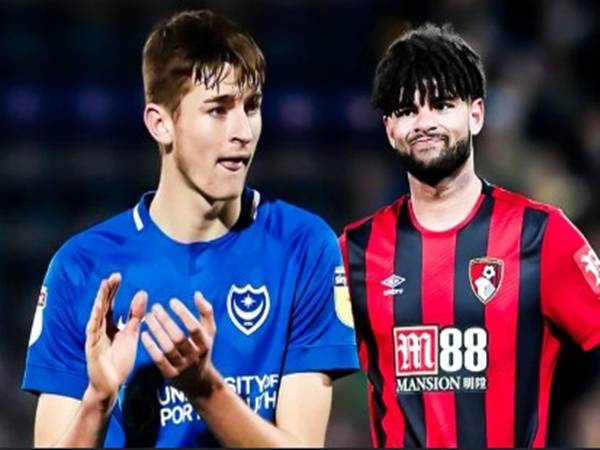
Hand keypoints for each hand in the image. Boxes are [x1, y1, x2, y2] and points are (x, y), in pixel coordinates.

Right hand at [85, 273, 147, 407]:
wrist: (111, 385)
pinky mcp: (91, 348)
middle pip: (103, 306)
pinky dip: (95, 320)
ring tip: (104, 286)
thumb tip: (142, 293)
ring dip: (100, 301)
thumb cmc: (119, 361)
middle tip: (114, 276)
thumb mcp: (131, 335)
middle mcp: (100, 329)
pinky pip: (93, 332)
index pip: (110, 304)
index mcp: (109, 325)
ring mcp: (94, 337)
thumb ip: (136, 316)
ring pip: (97, 315)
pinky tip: (97, 309)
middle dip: (107, 291)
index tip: (118, 276)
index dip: (113, 290)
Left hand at [141, 292, 217, 398]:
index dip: (183, 313)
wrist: (199, 382)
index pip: (194, 327)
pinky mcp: (171, 375)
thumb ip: (206, 312)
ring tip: (148, 317)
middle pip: (179, 337)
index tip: (172, 301)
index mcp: (205, 343)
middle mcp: (194, 356)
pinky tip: (144, 334)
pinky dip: (151, 346)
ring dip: (156, 331)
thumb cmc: (202, 350)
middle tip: (155, 307)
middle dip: (166, 320)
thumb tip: (197, 294)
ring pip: (167, 347)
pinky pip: (159, 359)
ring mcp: (182, 366)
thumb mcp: (209, 332)